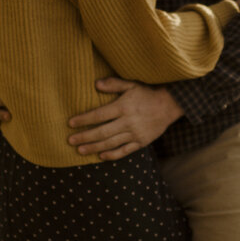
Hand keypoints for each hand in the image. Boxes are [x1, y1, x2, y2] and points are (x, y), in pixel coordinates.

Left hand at [66, 78, 184, 160]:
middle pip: (102, 132)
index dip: (84, 120)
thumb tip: (96, 84)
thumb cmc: (147, 93)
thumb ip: (114, 84)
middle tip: (70, 141)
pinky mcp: (141, 142)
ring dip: (94, 147)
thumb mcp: (131, 84)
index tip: (70, 123)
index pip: (99, 115)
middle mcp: (128, 122)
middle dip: (85, 137)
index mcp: (124, 107)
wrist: (169, 106)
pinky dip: (112, 154)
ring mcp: (135, 134)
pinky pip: (125, 151)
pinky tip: (101, 156)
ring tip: (80, 150)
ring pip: (111, 143)